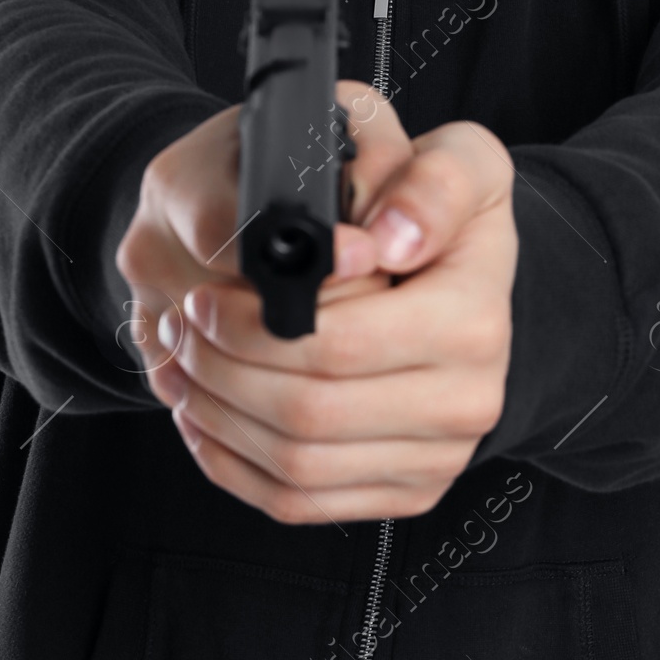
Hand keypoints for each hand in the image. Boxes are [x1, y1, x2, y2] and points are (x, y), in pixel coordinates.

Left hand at [115, 83, 516, 524]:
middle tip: (181, 327)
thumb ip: (430, 185)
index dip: (253, 327)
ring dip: (216, 417)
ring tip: (183, 365)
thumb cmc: (440, 207)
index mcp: (477, 318)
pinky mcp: (407, 490)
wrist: (468, 274)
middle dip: (220, 371)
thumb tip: (383, 244)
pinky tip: (206, 417)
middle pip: (309, 412)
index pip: (341, 344)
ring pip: (296, 464)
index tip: (207, 295)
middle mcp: (470, 399)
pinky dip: (234, 463)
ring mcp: (440, 456)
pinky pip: (300, 500)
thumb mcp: (457, 159)